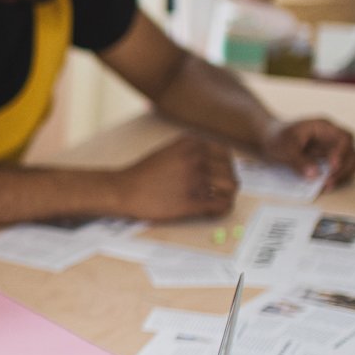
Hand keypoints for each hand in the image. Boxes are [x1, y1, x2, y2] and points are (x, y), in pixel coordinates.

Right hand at [118, 135, 237, 219]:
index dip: (224, 167)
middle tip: (215, 192)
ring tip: (214, 202)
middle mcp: (197, 158)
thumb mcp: (170, 150)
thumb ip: (193, 152)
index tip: (216, 176)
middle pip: (230, 172)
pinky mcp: (192, 201)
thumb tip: (218, 165)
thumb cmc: (145, 173)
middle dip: (225, 184)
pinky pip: (222, 205)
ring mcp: (195, 179)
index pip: (225, 154)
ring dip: (226, 196)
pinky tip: (211, 211)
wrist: (123, 189)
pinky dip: (221, 210)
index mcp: (192, 143)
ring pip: (231, 188)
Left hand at [261, 117, 354, 186]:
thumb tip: (314, 174)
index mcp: (324, 127)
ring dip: (343, 176)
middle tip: (327, 183)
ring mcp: (334, 150)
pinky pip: (343, 171)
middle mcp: (333, 138)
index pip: (344, 138)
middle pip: (353, 152)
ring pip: (353, 163)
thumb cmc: (277, 138)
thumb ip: (298, 160)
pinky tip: (324, 185)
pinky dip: (338, 179)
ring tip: (326, 186)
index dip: (342, 154)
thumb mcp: (283, 148)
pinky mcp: (331, 161)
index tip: (332, 167)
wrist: (270, 140)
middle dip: (343, 170)